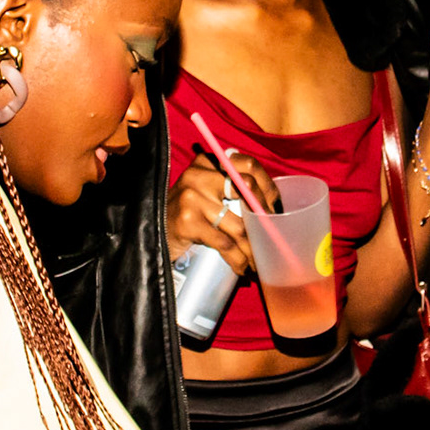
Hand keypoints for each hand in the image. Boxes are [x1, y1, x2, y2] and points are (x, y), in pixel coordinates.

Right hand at [165, 150, 277, 272]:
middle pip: (248, 190)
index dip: (269, 188)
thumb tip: (272, 208)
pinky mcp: (188, 221)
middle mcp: (200, 174)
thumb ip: (233, 189)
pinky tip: (242, 267)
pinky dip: (237, 259)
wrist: (153, 232)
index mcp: (210, 161)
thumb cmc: (189, 213)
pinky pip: (224, 243)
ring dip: (253, 249)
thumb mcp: (208, 192)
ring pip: (239, 226)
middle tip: (272, 239)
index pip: (250, 165)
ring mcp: (192, 196)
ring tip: (259, 261)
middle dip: (264, 220)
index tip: (275, 210)